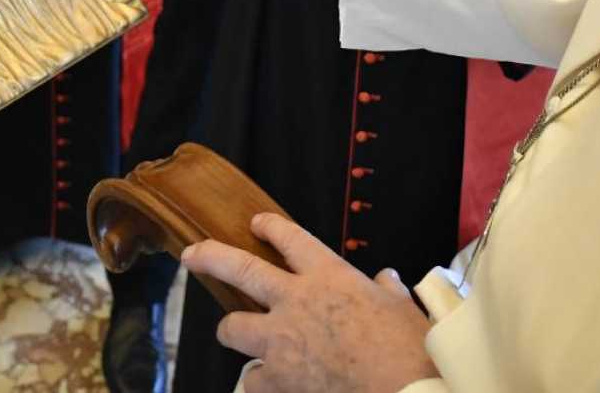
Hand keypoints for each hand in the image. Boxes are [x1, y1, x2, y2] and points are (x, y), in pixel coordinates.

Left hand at [183, 214, 437, 392]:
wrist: (404, 390)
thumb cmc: (407, 348)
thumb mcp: (401, 308)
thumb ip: (388, 290)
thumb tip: (387, 280)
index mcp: (328, 275)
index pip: (290, 238)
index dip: (269, 227)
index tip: (257, 223)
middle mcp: (296, 300)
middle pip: (240, 268)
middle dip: (210, 258)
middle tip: (192, 255)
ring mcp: (281, 339)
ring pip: (233, 327)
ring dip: (232, 330)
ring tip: (232, 332)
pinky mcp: (277, 378)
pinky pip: (251, 379)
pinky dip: (257, 383)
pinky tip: (266, 385)